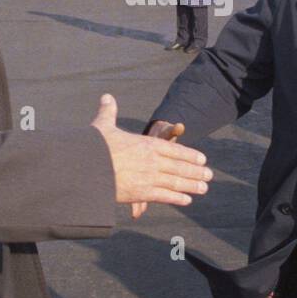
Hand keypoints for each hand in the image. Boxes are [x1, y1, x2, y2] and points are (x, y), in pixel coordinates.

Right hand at [91, 95, 209, 214]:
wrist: (87, 168)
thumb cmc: (95, 147)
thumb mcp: (104, 126)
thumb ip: (109, 112)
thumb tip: (107, 97)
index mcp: (146, 144)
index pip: (174, 150)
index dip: (189, 155)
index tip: (201, 159)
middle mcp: (152, 161)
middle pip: (180, 167)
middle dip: (196, 172)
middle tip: (209, 175)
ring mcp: (149, 177)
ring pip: (176, 182)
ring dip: (192, 185)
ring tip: (204, 188)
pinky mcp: (142, 193)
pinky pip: (165, 196)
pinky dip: (177, 198)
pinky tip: (187, 200)